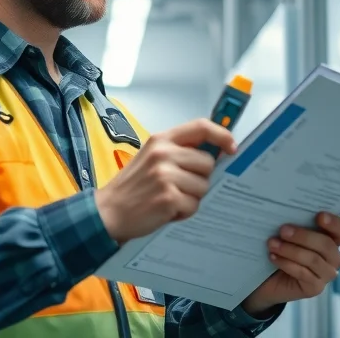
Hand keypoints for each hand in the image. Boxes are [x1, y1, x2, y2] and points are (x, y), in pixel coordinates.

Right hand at [95, 119, 235, 244]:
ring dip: (191, 197)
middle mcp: (164, 154)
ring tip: (169, 198)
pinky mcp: (168, 197)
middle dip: (199, 178)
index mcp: (161, 139)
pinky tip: (166, 210)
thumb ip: (178, 151)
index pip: (201, 127)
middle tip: (178, 186)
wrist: (108, 211)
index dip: (222, 135)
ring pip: (203, 186)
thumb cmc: (133, 186)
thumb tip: (214, 152)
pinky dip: (183, 212)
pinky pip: (194, 205)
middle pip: (208, 163)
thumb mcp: (151, 157)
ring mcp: (165, 175)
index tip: (232, 147)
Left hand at [240, 212, 339, 316]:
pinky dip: (286, 263)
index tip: (319, 215)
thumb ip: (295, 224)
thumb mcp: (289, 234)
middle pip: (326, 245)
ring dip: (291, 250)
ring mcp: (326, 274)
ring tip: (272, 243)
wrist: (269, 279)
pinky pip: (303, 273)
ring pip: (313, 259)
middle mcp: (333, 257)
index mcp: (332, 239)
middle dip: (304, 236)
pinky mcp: (315, 288)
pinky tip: (273, 257)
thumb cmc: (282, 248)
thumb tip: (287, 211)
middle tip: (283, 230)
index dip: (334, 223)